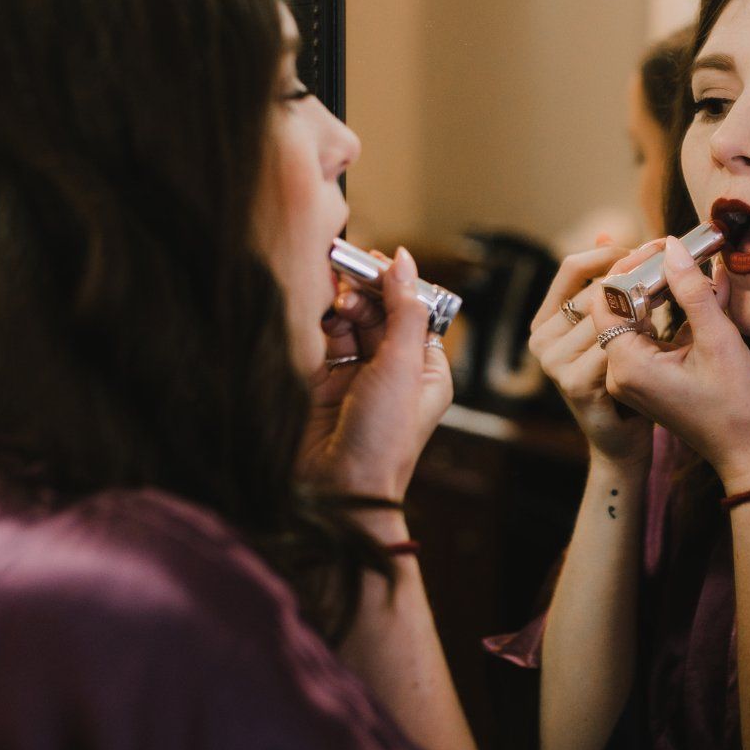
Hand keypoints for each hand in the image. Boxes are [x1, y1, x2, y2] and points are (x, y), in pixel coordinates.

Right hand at [299, 247, 453, 497]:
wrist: (337, 490)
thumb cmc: (383, 438)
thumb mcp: (402, 367)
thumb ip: (403, 310)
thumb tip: (405, 261)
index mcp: (427, 370)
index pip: (415, 311)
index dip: (398, 284)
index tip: (377, 259)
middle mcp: (395, 371)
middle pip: (382, 312)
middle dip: (367, 290)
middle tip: (347, 269)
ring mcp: (358, 376)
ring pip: (351, 322)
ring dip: (344, 304)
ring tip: (336, 299)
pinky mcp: (323, 383)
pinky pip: (325, 340)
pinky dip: (324, 323)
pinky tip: (322, 315)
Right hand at [527, 238, 663, 465]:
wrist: (627, 440)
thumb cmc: (626, 379)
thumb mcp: (618, 322)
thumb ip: (609, 281)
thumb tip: (605, 230)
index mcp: (547, 318)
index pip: (572, 266)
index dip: (611, 255)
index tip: (646, 252)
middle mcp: (541, 337)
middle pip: (594, 290)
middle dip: (635, 285)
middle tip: (669, 287)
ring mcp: (553, 362)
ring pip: (606, 317)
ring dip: (642, 318)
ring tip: (663, 328)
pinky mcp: (574, 383)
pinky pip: (614, 347)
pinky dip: (640, 346)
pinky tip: (654, 357)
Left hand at [600, 238, 749, 489]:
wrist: (745, 452)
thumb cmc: (736, 403)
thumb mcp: (718, 340)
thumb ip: (692, 291)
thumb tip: (673, 247)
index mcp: (627, 366)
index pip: (606, 300)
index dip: (629, 269)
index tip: (660, 248)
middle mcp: (618, 374)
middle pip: (615, 309)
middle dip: (641, 277)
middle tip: (670, 251)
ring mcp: (628, 380)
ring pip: (629, 321)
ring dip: (652, 294)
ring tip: (679, 268)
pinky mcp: (642, 382)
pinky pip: (641, 338)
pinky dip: (659, 315)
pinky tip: (683, 296)